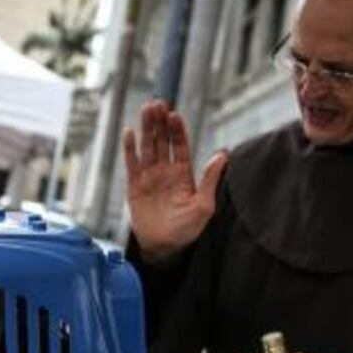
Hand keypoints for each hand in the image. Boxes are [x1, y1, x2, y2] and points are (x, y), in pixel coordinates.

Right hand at [123, 100, 227, 264]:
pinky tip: (129, 132)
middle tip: (157, 103)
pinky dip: (129, 148)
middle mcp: (166, 172)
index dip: (177, 130)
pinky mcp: (135, 187)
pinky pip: (131, 164)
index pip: (180, 145)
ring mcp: (149, 178)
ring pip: (147, 147)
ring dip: (146, 128)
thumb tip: (223, 155)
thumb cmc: (188, 231)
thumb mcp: (204, 206)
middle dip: (160, 122)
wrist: (166, 249)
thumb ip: (210, 180)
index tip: (174, 114)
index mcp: (183, 174)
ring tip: (146, 109)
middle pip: (162, 140)